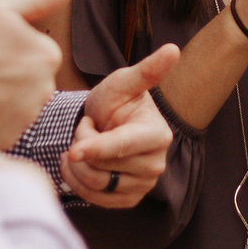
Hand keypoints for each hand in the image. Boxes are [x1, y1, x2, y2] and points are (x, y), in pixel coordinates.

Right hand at [0, 0, 74, 150]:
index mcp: (47, 55)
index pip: (39, 54)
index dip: (12, 49)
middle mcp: (44, 89)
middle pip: (31, 80)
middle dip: (9, 74)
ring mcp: (24, 117)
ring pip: (18, 104)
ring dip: (0, 97)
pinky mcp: (5, 138)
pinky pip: (4, 126)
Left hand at [63, 45, 179, 208]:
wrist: (109, 123)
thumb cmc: (117, 100)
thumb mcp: (124, 83)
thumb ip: (146, 71)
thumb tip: (173, 49)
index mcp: (157, 135)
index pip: (122, 146)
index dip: (97, 148)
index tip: (73, 150)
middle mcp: (156, 164)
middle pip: (105, 168)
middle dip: (83, 145)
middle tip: (89, 125)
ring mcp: (143, 185)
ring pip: (96, 185)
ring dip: (77, 165)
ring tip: (82, 143)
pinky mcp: (128, 199)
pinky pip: (94, 199)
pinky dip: (77, 182)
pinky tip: (79, 162)